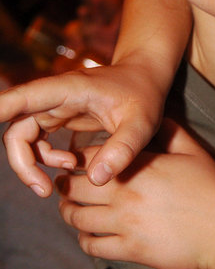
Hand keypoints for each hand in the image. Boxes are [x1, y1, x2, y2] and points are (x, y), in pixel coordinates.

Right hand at [1, 61, 165, 195]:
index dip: (2, 109)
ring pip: (22, 136)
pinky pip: (37, 139)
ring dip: (32, 162)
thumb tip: (95, 179)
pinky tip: (71, 165)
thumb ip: (123, 149)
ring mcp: (54, 106)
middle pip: (17, 128)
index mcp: (68, 89)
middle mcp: (54, 96)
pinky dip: (46, 157)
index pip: (24, 98)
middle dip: (22, 162)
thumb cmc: (144, 94)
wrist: (146, 78)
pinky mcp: (59, 116)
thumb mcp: (142, 122)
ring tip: (58, 182)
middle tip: (42, 190)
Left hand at [57, 123, 214, 268]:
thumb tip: (155, 117)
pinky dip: (84, 241)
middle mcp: (127, 192)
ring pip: (77, 218)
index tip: (77, 162)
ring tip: (70, 210)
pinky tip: (89, 236)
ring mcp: (127, 223)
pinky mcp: (131, 250)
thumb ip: (171, 131)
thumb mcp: (194, 151)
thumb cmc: (213, 188)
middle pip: (73, 188)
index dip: (77, 158)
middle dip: (64, 186)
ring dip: (69, 214)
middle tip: (64, 186)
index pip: (90, 156)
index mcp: (139, 165)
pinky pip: (92, 246)